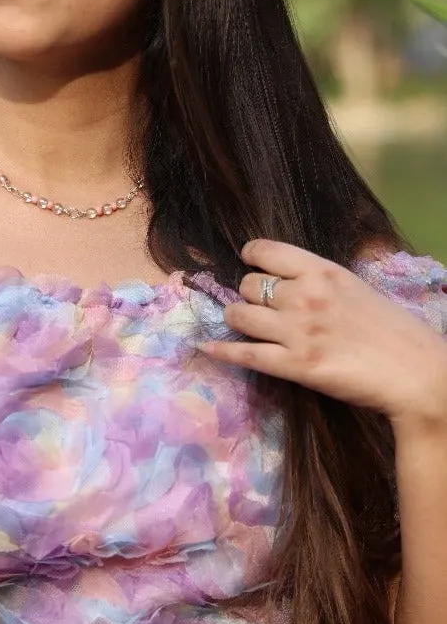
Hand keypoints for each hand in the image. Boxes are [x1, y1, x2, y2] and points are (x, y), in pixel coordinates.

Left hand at [199, 238, 446, 430]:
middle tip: (259, 306)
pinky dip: (222, 351)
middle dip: (249, 295)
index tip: (250, 263)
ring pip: (239, 316)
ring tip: (242, 325)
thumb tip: (289, 279)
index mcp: (323, 271)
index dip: (251, 256)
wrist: (415, 372)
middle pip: (248, 285)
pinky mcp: (296, 367)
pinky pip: (245, 355)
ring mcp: (297, 332)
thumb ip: (320, 281)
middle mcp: (305, 296)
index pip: (266, 250)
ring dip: (236, 320)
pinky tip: (207, 348)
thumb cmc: (393, 330)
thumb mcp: (356, 287)